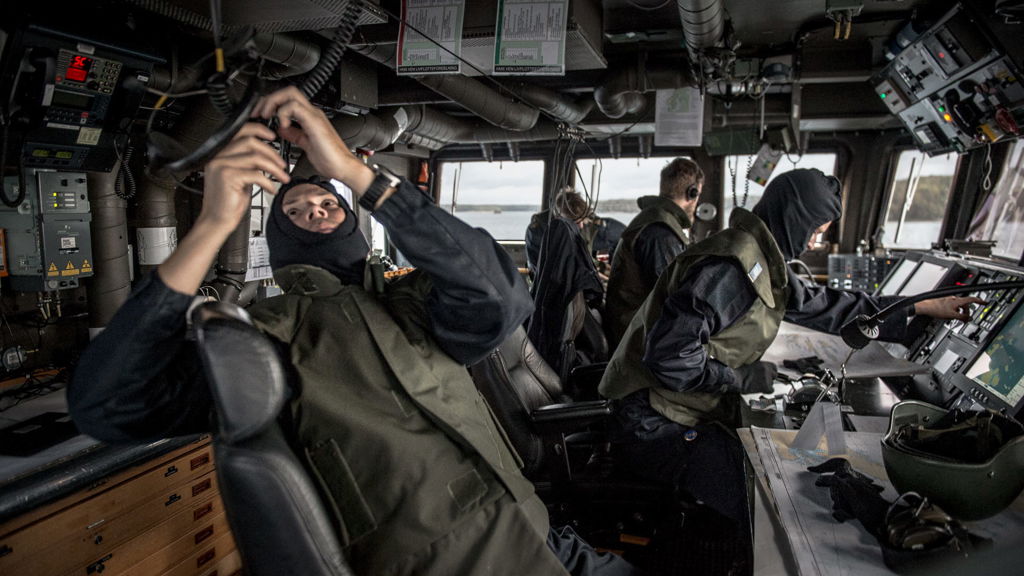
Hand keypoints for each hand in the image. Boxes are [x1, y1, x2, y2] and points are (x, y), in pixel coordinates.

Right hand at [199, 122, 288, 233]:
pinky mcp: (228, 177)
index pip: (239, 132)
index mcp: (220, 154)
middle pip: (250, 141)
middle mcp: (218, 157)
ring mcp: (221, 166)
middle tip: (282, 164)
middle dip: (271, 152)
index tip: (273, 136)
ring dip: (274, 168)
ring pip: (255, 157)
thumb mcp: (241, 177)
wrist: (217, 221)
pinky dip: (269, 182)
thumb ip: (248, 163)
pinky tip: (271, 189)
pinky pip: (256, 174)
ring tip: (282, 178)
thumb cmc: (228, 202)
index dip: (258, 130)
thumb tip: (267, 155)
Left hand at [251, 86, 372, 192]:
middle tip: (259, 113)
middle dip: (269, 99)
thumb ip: (294, 135)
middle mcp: (312, 113)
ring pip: (290, 94)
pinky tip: (282, 126)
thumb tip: (281, 129)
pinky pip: (295, 107)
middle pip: (287, 91)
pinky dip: (283, 114)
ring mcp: (314, 116)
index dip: (270, 103)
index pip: (287, 99)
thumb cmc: (330, 160)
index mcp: (309, 117)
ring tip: (267, 116)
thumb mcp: (305, 145)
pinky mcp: (314, 122)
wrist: (344, 168)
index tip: (259, 115)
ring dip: (273, 102)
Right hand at [732, 360, 777, 393]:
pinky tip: (760, 389)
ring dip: (766, 384)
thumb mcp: (752, 365)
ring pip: (772, 383)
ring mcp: (767, 378)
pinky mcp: (766, 386)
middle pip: (774, 375)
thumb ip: (759, 367)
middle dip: (769, 378)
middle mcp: (767, 370)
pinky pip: (771, 390)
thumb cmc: (740, 372)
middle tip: (761, 381)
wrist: (736, 379)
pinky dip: (767, 391)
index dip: (770, 372)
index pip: (774, 368)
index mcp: (764, 364)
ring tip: (757, 385)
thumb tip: (762, 371)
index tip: (768, 374)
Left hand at [913, 296, 985, 320]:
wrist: (925, 307)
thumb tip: (969, 319)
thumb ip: (962, 317)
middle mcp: (954, 299)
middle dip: (967, 312)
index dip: (980, 301)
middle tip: (966, 319)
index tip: (985, 302)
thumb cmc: (936, 309)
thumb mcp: (952, 316)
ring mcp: (948, 300)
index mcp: (958, 301)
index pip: (972, 300)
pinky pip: (952, 307)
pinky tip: (949, 316)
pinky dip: (954, 311)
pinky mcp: (943, 302)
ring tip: (956, 319)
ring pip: (958, 306)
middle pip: (965, 305)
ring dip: (959, 313)